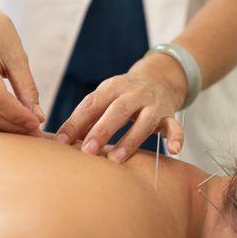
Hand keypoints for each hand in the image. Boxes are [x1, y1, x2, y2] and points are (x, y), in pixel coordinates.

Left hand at [55, 54, 186, 161]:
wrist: (158, 78)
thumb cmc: (121, 94)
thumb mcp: (104, 97)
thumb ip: (85, 116)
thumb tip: (60, 139)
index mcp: (112, 87)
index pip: (92, 103)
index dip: (77, 121)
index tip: (62, 141)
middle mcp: (133, 93)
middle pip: (117, 110)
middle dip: (102, 131)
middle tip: (87, 151)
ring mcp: (153, 104)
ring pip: (144, 121)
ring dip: (130, 140)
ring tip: (116, 159)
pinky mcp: (169, 114)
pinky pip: (174, 126)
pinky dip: (176, 137)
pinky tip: (173, 151)